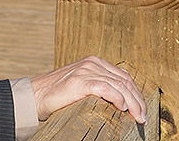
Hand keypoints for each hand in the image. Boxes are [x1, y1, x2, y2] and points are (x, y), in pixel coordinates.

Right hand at [30, 56, 146, 123]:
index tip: (141, 109)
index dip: (136, 94)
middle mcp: (92, 63)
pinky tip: (122, 107)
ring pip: (118, 85)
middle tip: (143, 117)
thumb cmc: (59, 95)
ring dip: (132, 103)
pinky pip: (105, 88)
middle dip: (137, 100)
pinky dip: (117, 98)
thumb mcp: (83, 86)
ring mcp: (86, 70)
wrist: (36, 96)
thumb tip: (122, 103)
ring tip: (137, 117)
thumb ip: (99, 87)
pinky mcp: (79, 81)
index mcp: (95, 62)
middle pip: (124, 81)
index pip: (124, 77)